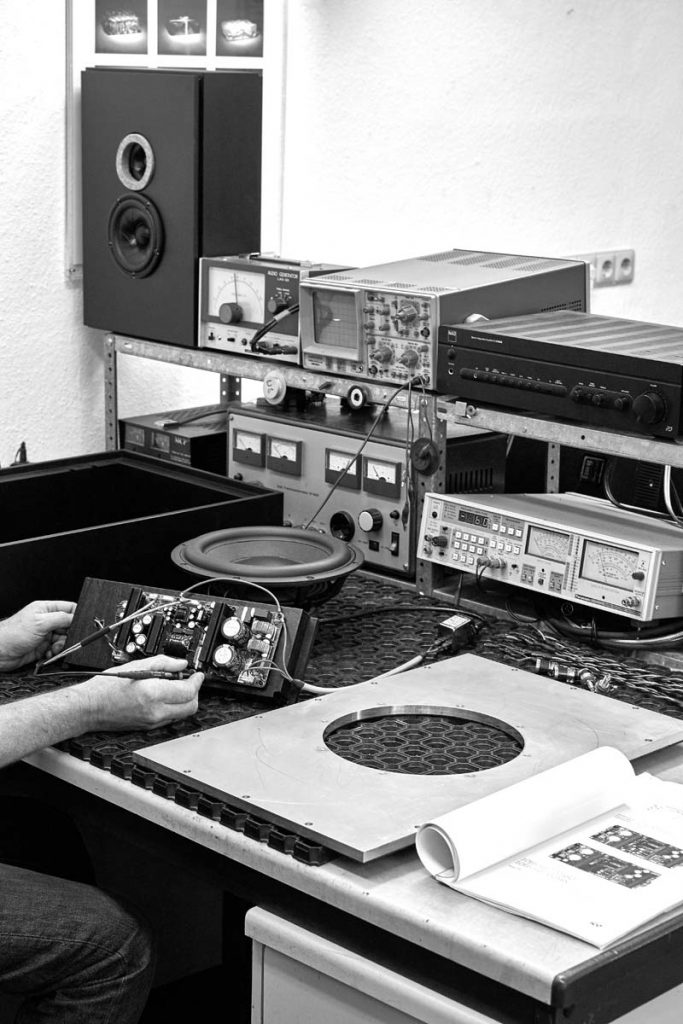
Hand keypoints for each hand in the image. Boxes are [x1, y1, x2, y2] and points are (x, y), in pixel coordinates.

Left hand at [0, 601, 75, 671]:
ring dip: (61, 645)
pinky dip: (55, 653)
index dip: (76, 615)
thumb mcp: (41, 622)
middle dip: (69, 634)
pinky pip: (56, 650)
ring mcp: (44, 634)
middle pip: (68, 626)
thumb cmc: (12, 634)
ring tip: (54, 648)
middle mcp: (46, 621)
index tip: (81, 624)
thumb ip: (61, 618)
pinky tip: (49, 653)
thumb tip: (76, 617)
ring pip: (63, 639)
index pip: (68, 608)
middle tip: (64, 639)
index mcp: (45, 609)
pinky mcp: (42, 647)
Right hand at [76, 655, 203, 731]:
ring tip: (175, 687)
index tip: (198, 675)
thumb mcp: (136, 666)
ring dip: (185, 701)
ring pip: (182, 714)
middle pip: (190, 706)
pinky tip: (164, 696)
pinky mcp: (148, 728)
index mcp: (153, 694)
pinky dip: (173, 707)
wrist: (88, 708)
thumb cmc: (105, 687)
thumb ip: (163, 663)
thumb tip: (181, 664)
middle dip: (195, 692)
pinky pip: (170, 718)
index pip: (188, 691)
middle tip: (190, 680)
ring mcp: (152, 722)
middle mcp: (155, 711)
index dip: (197, 681)